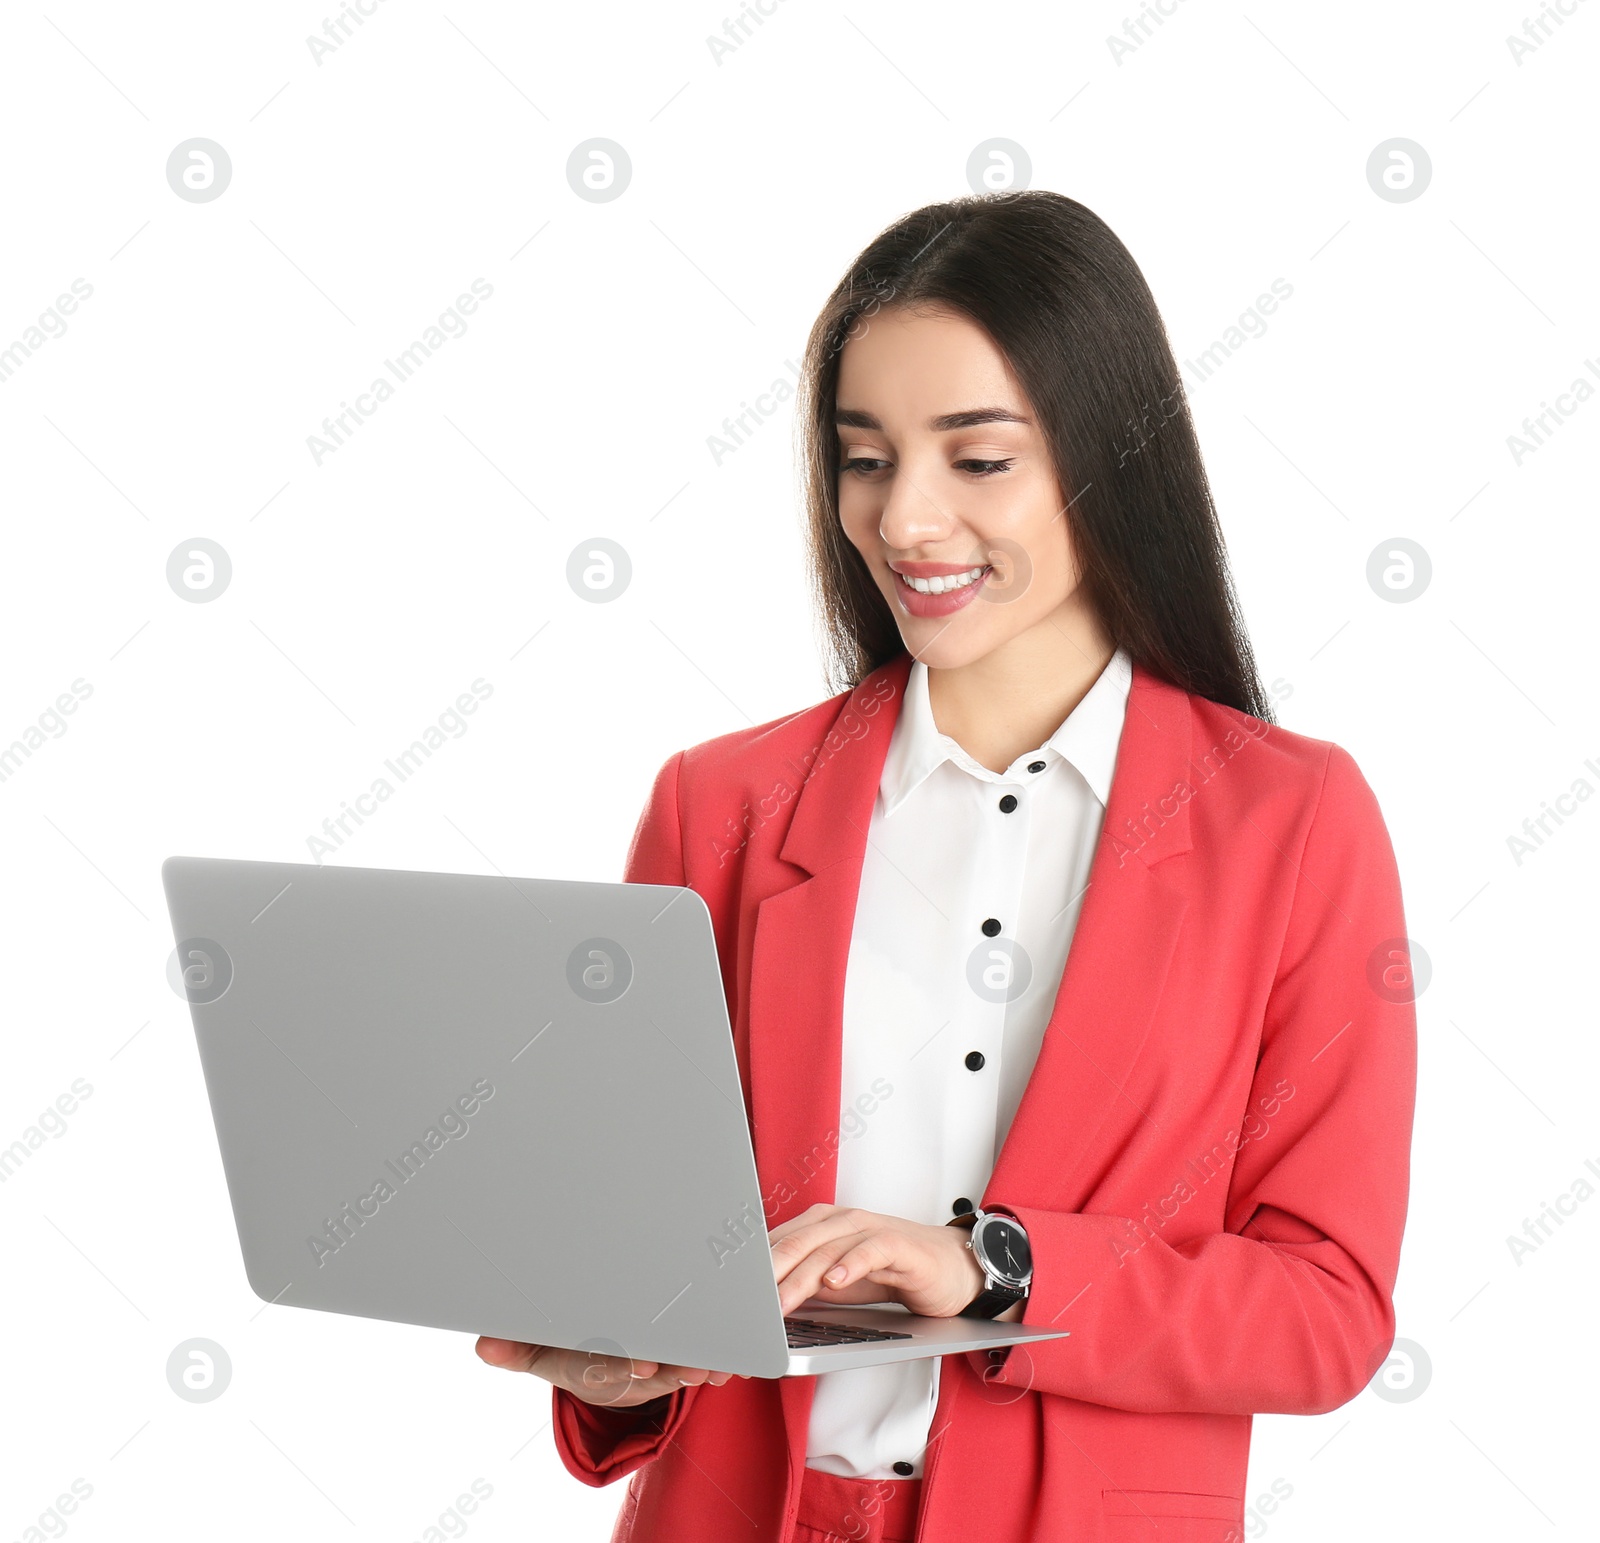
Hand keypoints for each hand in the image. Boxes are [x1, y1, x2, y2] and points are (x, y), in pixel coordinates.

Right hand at [475, 1337, 741, 1406]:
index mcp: (585, 1365)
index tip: (643, 1365)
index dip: (622, 1368)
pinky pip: (691, 1366)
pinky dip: (710, 1365)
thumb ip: (513, 1346)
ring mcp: (646, 1373)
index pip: (603, 1370)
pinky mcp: (669, 1364)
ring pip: (673, 1371)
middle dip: (669, 1370)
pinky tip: (729, 1363)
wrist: (588, 1362)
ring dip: (696, 1368)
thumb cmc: (562, 1342)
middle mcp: (618, 1373)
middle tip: (693, 1366)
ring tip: (717, 1364)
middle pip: (645, 1374)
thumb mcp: (534, 1346)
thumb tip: (484, 1344)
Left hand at [767, 1204, 986, 1318]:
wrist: (951, 1267)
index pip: (779, 1243)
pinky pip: (871, 1250)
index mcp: (822, 1225)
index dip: (755, 1269)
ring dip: (801, 1277)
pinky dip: (851, 1265)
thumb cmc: (892, 1273)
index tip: (733, 1294)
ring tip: (781, 1302)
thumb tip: (765, 1305)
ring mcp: (870, 1228)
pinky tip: (836, 1281)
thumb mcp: (841, 1282)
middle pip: (797, 1243)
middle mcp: (842, 1221)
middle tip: (748, 1302)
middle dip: (769, 1274)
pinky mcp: (898, 1243)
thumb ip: (807, 1285)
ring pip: (827, 1249)